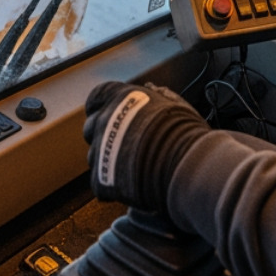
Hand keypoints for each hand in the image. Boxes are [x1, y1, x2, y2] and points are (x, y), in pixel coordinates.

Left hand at [82, 81, 207, 210]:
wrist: (184, 165)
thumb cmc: (184, 133)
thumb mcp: (175, 105)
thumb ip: (159, 96)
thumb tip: (152, 89)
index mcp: (119, 99)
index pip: (96, 98)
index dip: (102, 108)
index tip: (111, 116)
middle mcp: (103, 121)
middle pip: (91, 128)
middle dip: (103, 135)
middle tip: (125, 144)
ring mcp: (99, 151)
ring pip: (95, 156)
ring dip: (108, 161)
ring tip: (132, 168)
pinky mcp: (100, 179)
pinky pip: (100, 182)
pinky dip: (112, 186)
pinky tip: (132, 186)